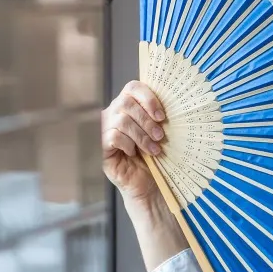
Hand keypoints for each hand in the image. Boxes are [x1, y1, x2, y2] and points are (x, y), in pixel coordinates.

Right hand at [102, 81, 166, 205]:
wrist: (148, 183)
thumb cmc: (155, 156)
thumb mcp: (160, 132)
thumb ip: (158, 115)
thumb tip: (171, 103)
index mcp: (128, 105)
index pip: (132, 87)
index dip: (148, 98)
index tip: (162, 116)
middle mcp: (113, 113)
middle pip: (126, 103)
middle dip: (146, 120)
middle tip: (160, 136)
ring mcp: (105, 129)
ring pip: (121, 121)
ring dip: (141, 136)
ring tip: (153, 149)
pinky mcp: (101, 146)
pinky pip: (113, 136)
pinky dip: (128, 144)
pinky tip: (135, 153)